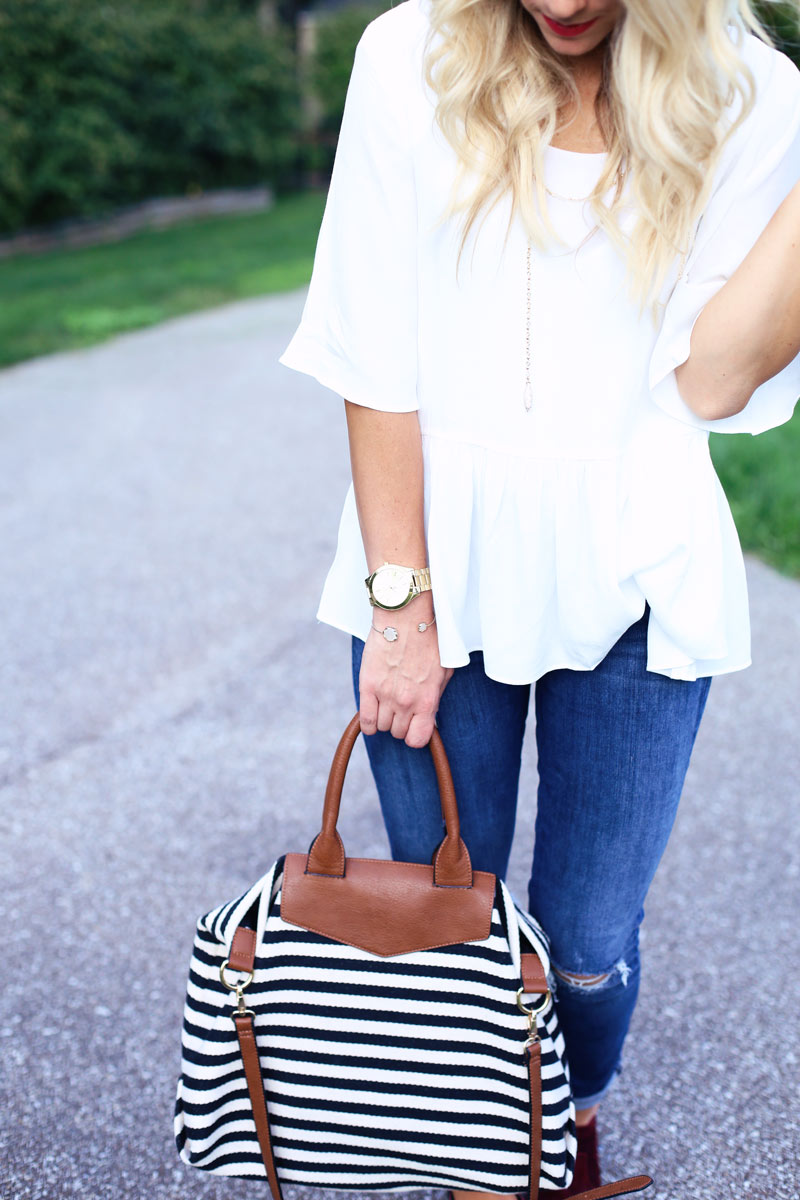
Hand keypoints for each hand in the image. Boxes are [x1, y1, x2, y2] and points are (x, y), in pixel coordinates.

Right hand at [358, 603, 452, 747]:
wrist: (405, 618)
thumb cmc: (429, 641)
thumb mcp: (444, 671)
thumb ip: (436, 697)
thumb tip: (430, 718)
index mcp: (427, 700)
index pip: (417, 739)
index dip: (415, 735)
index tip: (414, 726)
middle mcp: (406, 702)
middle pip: (397, 732)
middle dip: (400, 723)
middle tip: (401, 707)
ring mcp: (385, 695)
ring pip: (381, 726)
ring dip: (384, 719)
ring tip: (388, 703)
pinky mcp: (368, 685)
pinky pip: (365, 720)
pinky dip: (368, 723)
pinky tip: (372, 713)